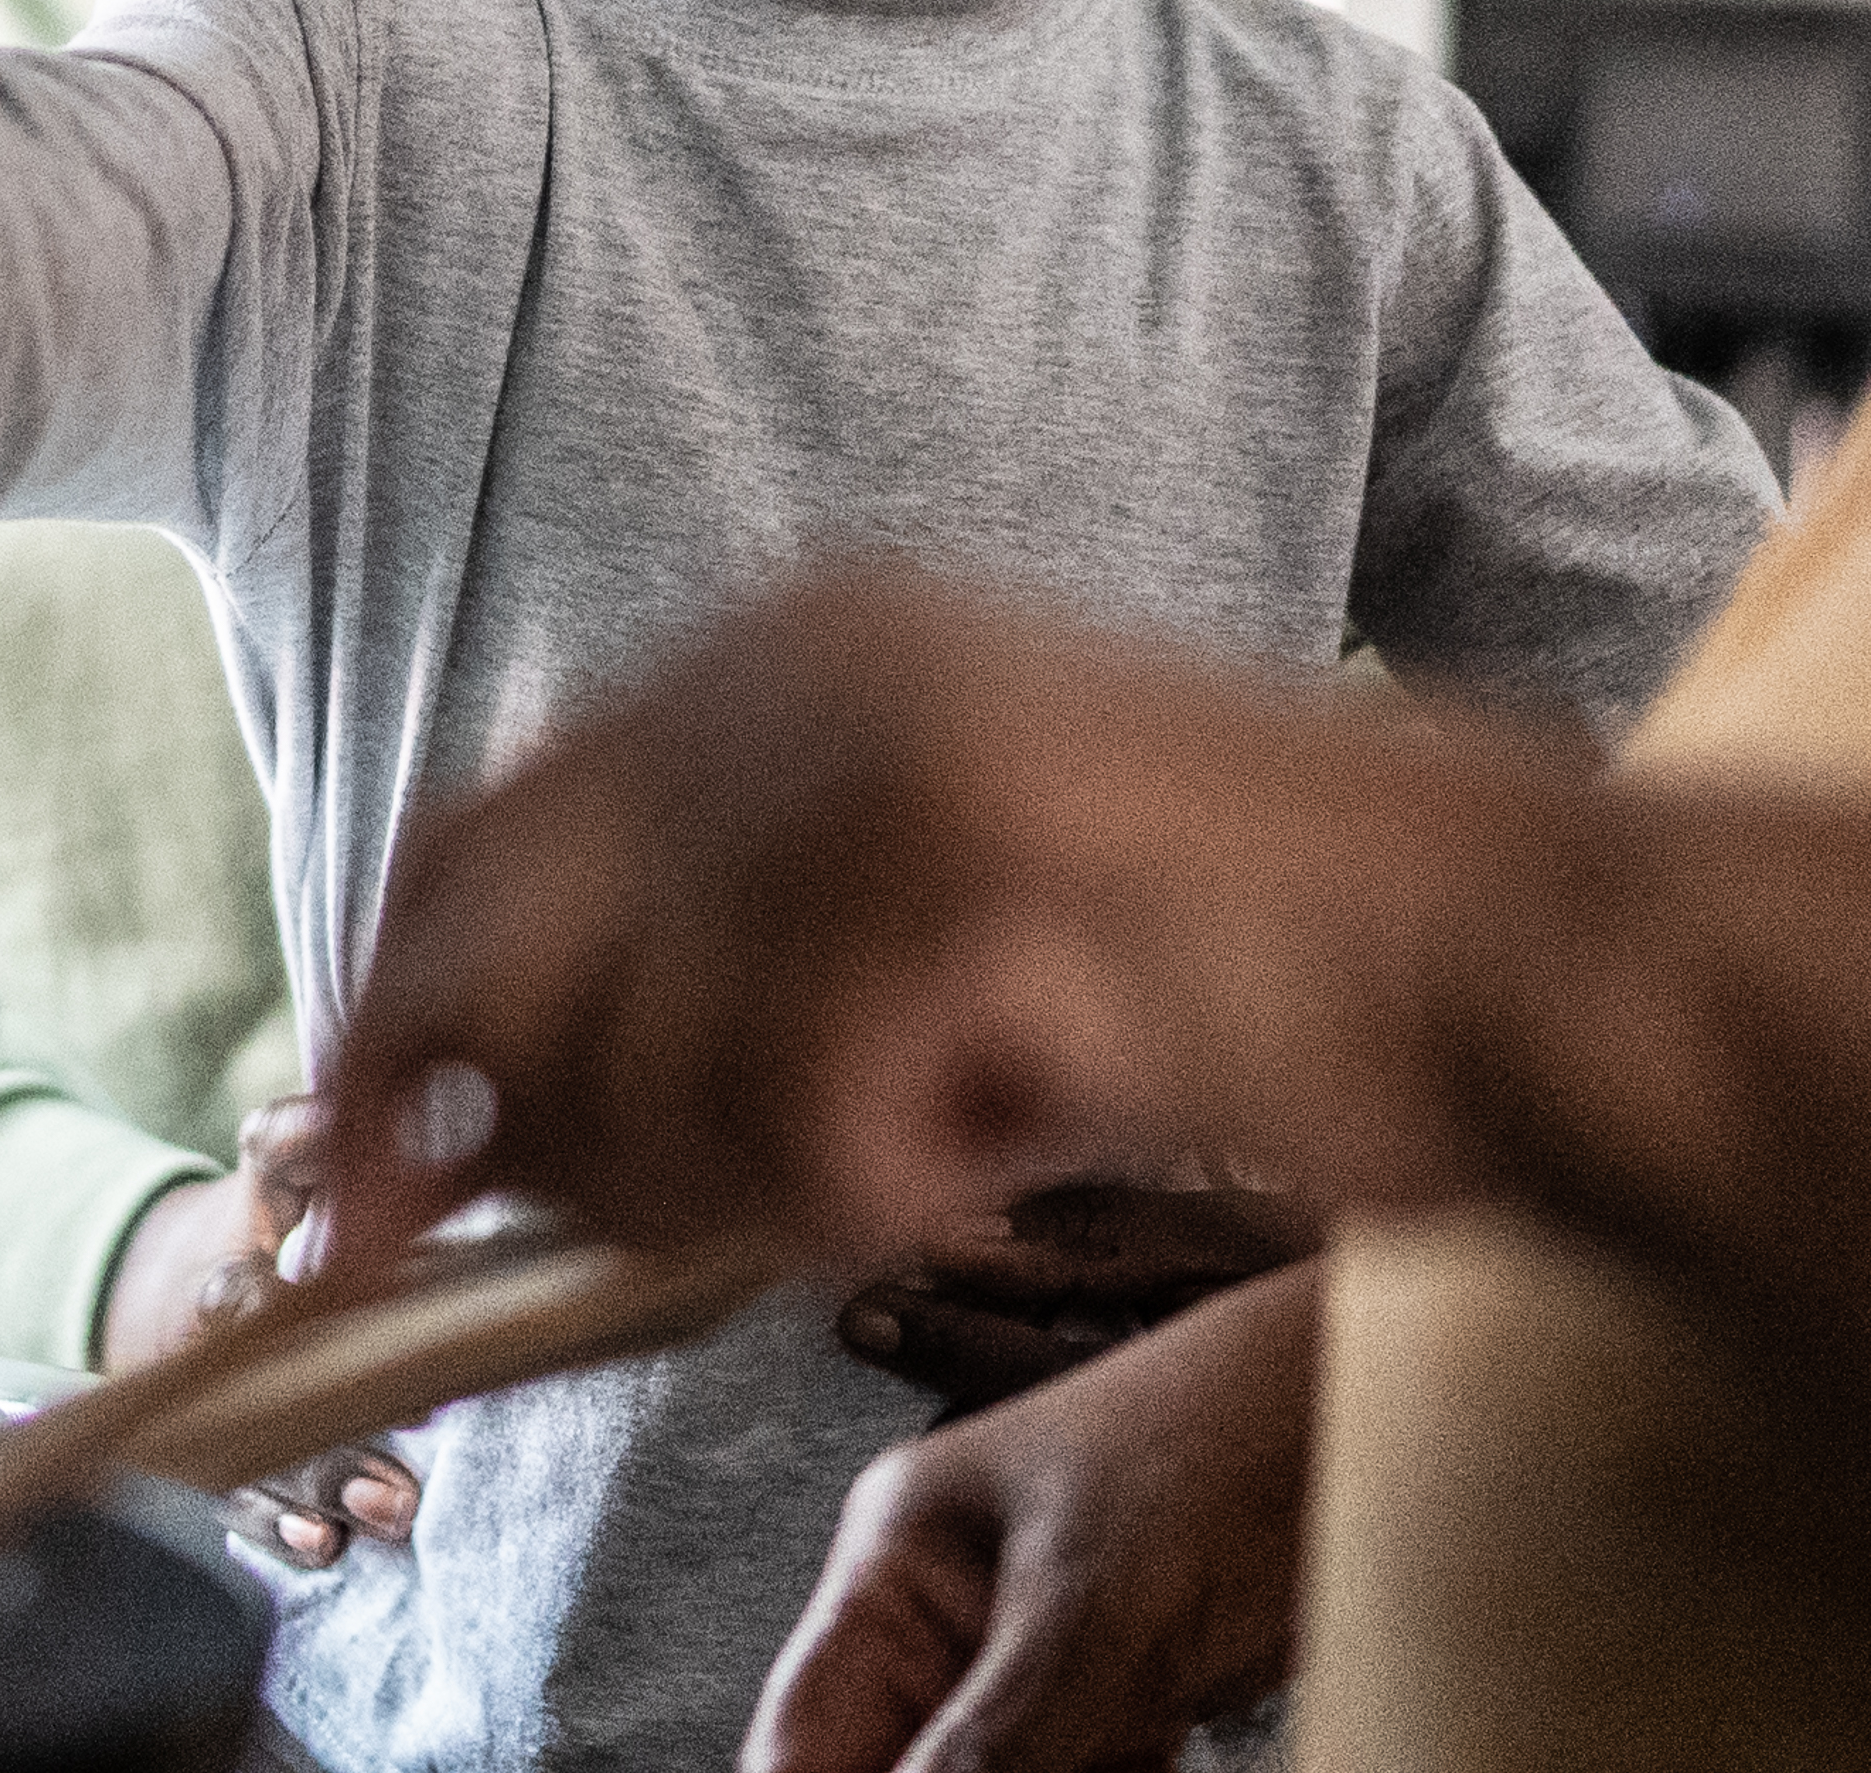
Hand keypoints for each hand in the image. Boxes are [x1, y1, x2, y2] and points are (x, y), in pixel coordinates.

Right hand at [107, 1098, 416, 1568]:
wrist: (175, 1289)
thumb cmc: (256, 1223)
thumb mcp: (268, 1171)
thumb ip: (294, 1139)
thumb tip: (319, 1114)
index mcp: (225, 1284)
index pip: (236, 1299)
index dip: (275, 1313)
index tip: (339, 1326)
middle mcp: (216, 1368)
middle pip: (261, 1407)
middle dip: (327, 1439)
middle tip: (397, 1472)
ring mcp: (223, 1426)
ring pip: (261, 1469)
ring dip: (323, 1491)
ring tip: (391, 1508)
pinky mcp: (229, 1473)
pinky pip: (247, 1512)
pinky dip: (282, 1530)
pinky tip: (325, 1546)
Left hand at [313, 574, 1870, 1641]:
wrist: (1536, 962)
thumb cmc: (1262, 981)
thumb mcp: (940, 935)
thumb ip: (714, 985)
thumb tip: (477, 1136)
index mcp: (786, 644)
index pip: (468, 849)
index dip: (387, 1042)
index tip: (334, 1211)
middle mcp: (797, 661)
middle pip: (495, 958)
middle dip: (518, 1150)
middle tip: (678, 1226)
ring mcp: (869, 749)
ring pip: (636, 1077)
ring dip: (768, 1181)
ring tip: (954, 1131)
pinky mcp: (957, 865)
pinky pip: (796, 1135)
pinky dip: (891, 1190)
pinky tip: (1020, 1129)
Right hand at [752, 1264, 1317, 1772]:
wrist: (1411, 1412)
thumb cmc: (1247, 1429)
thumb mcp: (1093, 1610)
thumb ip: (988, 1748)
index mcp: (901, 1558)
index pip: (802, 1739)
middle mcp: (961, 1615)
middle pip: (899, 1767)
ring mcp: (1050, 1662)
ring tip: (1113, 1762)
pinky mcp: (1137, 1701)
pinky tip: (1143, 1771)